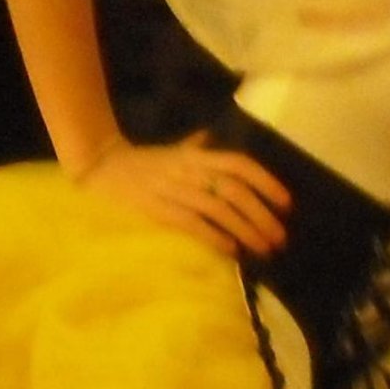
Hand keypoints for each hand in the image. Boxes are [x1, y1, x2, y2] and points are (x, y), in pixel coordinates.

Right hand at [83, 132, 290, 257]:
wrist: (102, 167)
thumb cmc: (143, 163)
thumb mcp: (173, 151)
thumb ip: (195, 146)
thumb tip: (209, 137)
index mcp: (198, 156)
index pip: (240, 164)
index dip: (266, 182)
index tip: (287, 203)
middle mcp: (191, 170)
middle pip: (235, 190)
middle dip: (262, 215)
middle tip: (280, 238)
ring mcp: (175, 189)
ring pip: (218, 208)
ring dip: (245, 230)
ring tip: (263, 249)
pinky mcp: (159, 209)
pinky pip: (192, 223)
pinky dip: (214, 236)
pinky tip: (231, 251)